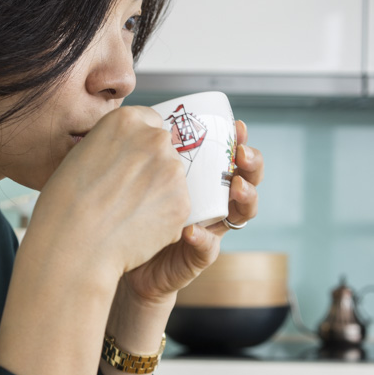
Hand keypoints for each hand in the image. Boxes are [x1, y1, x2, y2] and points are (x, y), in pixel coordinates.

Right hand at [26, 106, 191, 291]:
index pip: (148, 122)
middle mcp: (155, 139)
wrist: (73, 244)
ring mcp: (172, 171)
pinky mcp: (182, 203)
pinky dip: (161, 219)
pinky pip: (175, 207)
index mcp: (126, 120)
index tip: (125, 164)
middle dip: (149, 169)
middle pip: (163, 150)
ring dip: (156, 193)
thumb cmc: (64, 203)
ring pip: (171, 180)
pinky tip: (135, 228)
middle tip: (124, 194)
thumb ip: (111, 146)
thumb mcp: (80, 155)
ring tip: (126, 214)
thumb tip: (125, 154)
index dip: (136, 146)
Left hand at [121, 119, 263, 303]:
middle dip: (252, 165)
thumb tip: (143, 117)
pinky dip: (203, 239)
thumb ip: (149, 154)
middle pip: (248, 181)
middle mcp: (215, 204)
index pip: (230, 158)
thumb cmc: (131, 212)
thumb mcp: (142, 178)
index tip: (237, 126)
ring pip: (242, 214)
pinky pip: (208, 249)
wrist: (121, 256)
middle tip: (242, 154)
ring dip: (244, 198)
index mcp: (204, 182)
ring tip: (235, 187)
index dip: (240, 142)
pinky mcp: (198, 257)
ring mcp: (212, 230)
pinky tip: (192, 231)